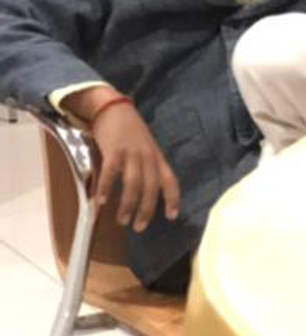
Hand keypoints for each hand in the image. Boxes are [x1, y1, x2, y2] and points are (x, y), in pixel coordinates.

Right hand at [85, 99, 181, 232]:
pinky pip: (112, 171)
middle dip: (147, 209)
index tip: (172, 217)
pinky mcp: (115, 149)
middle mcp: (148, 156)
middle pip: (152, 186)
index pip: (170, 180)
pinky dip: (107, 186)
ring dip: (128, 204)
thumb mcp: (145, 148)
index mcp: (157, 157)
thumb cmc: (129, 131)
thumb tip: (142, 192)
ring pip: (134, 183)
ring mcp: (132, 152)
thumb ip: (145, 167)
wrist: (114, 108)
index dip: (173, 199)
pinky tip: (101, 200)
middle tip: (139, 227)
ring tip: (122, 220)